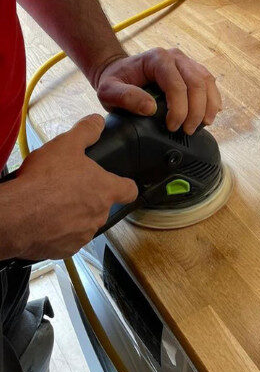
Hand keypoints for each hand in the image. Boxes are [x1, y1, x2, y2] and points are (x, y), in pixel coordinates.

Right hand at [0, 115, 136, 260]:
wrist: (17, 215)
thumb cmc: (43, 182)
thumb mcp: (65, 146)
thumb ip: (85, 132)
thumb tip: (97, 122)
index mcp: (105, 190)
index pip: (129, 190)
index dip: (124, 185)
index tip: (119, 183)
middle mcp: (99, 214)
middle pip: (101, 206)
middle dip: (86, 198)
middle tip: (66, 189)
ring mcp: (84, 234)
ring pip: (83, 223)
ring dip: (71, 216)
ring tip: (51, 204)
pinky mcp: (66, 249)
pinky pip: (66, 240)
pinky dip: (57, 233)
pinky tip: (43, 221)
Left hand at [92, 48, 221, 133]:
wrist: (119, 70)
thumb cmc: (115, 81)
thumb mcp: (108, 90)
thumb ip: (125, 97)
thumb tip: (150, 108)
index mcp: (157, 58)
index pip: (176, 84)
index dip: (179, 109)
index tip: (172, 126)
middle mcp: (175, 57)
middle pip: (197, 83)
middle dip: (196, 110)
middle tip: (188, 129)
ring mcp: (186, 62)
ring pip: (207, 82)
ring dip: (209, 105)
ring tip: (204, 123)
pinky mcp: (192, 69)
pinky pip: (209, 82)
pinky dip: (213, 98)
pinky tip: (211, 113)